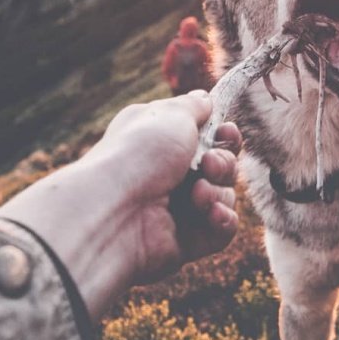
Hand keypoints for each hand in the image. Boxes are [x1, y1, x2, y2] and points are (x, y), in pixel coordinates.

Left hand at [0, 92, 240, 320]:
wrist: (112, 211)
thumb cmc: (137, 155)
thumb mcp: (169, 116)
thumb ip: (194, 106)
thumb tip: (205, 99)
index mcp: (162, 144)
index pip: (207, 138)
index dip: (224, 135)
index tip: (226, 131)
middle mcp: (169, 175)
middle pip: (221, 167)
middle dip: (223, 162)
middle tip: (208, 164)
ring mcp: (178, 210)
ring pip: (224, 197)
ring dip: (218, 191)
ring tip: (197, 194)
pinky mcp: (186, 241)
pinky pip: (221, 230)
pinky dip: (222, 220)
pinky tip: (210, 214)